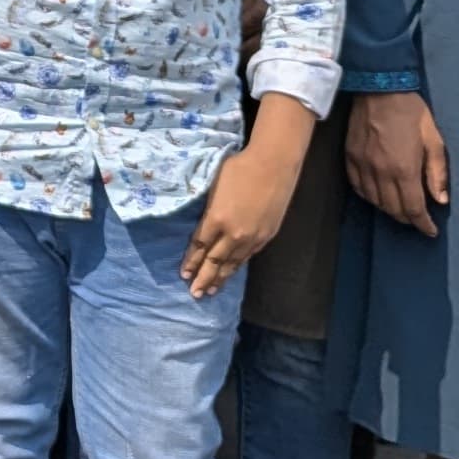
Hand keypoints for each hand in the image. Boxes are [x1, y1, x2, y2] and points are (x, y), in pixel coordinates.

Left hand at [182, 123, 307, 295]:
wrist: (274, 164)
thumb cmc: (239, 169)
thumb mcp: (214, 187)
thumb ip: (209, 212)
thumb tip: (204, 227)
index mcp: (216, 218)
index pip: (199, 246)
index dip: (191, 261)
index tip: (184, 274)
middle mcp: (233, 233)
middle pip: (214, 260)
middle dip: (203, 278)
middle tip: (194, 294)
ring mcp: (252, 237)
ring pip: (232, 263)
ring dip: (220, 278)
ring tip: (211, 291)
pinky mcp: (266, 236)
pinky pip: (247, 256)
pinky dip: (237, 267)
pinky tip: (231, 273)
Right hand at [344, 91, 449, 233]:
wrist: (379, 87)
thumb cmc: (411, 111)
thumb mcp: (433, 138)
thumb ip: (437, 172)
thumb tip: (441, 200)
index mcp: (404, 169)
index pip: (413, 208)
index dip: (423, 224)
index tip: (430, 230)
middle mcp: (381, 173)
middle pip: (393, 209)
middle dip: (408, 219)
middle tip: (418, 218)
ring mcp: (363, 166)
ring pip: (375, 201)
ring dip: (389, 209)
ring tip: (400, 208)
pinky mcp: (350, 158)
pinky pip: (359, 188)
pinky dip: (370, 197)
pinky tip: (378, 194)